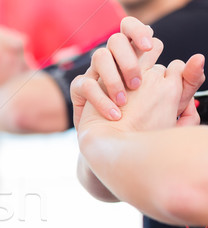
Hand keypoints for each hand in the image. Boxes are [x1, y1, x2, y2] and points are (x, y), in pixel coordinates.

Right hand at [71, 16, 204, 128]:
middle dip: (128, 57)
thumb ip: (187, 83)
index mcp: (137, 58)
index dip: (141, 34)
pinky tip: (114, 114)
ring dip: (113, 77)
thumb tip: (199, 58)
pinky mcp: (81, 89)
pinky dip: (100, 99)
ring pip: (100, 55)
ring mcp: (96, 74)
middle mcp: (115, 62)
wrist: (118, 146)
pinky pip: (86, 84)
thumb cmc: (145, 124)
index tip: (150, 47)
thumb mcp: (172, 103)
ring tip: (125, 101)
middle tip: (138, 82)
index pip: (137, 32)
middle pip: (118, 39)